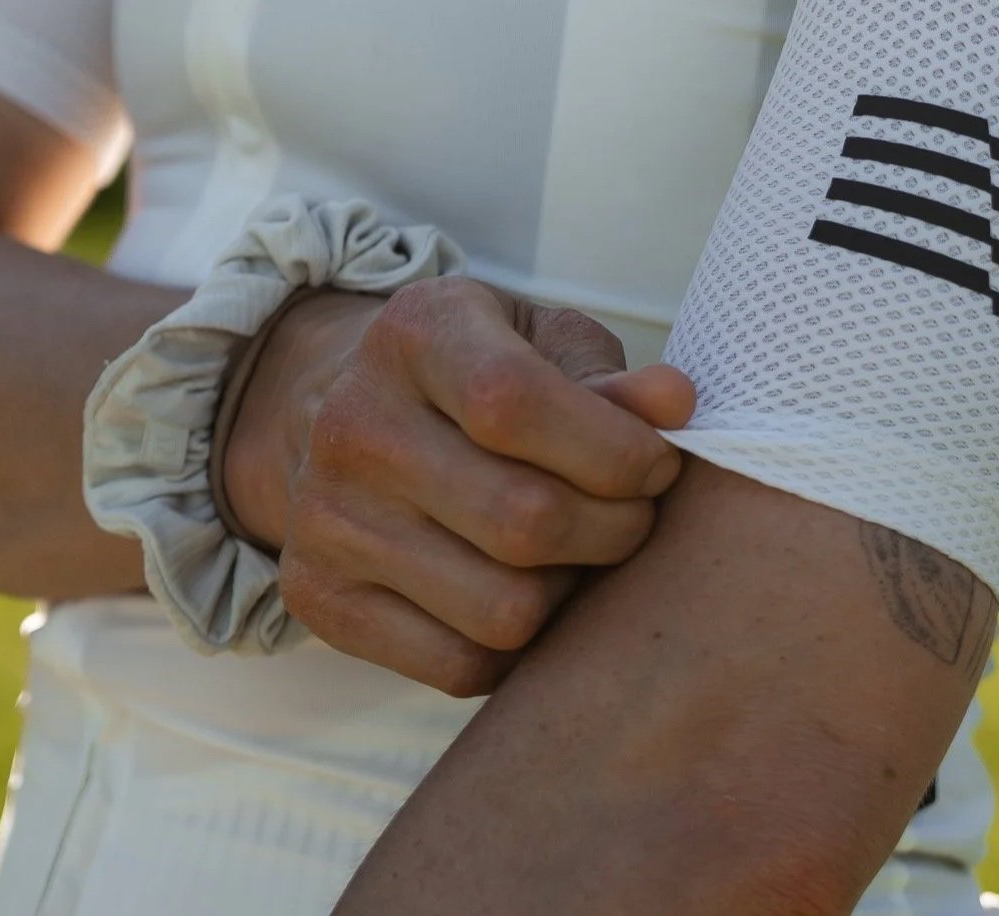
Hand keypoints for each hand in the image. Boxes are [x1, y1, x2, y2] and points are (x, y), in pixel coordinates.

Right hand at [219, 277, 695, 696]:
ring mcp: (326, 519)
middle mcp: (354, 423)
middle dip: (615, 528)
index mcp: (414, 333)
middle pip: (522, 520)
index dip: (613, 449)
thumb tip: (678, 405)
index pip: (513, 402)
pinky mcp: (321, 600)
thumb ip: (607, 378)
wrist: (334, 405)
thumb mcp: (535, 340)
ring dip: (573, 594)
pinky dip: (521, 648)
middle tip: (634, 514)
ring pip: (502, 609)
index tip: (658, 464)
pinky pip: (460, 666)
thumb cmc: (470, 369)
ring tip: (581, 554)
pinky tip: (530, 594)